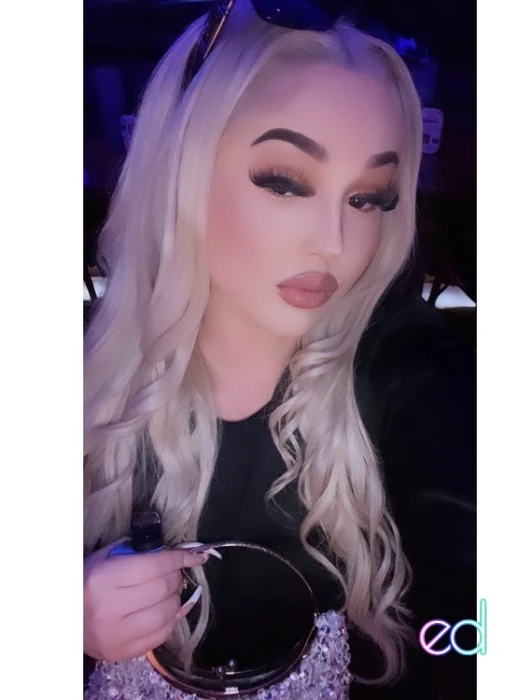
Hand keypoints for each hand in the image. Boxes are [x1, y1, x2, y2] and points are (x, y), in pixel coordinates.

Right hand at [83, 541, 207, 661]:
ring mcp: (117, 634)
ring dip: (176, 598)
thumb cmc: (86, 582)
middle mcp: (110, 608)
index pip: (154, 566)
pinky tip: (166, 610)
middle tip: (174, 572)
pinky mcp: (123, 652)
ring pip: (167, 613)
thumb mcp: (105, 558)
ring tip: (169, 591)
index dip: (180, 559)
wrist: (65, 619)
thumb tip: (174, 550)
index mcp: (105, 579)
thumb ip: (137, 551)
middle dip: (177, 576)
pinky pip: (161, 635)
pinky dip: (171, 620)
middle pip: (164, 588)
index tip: (197, 556)